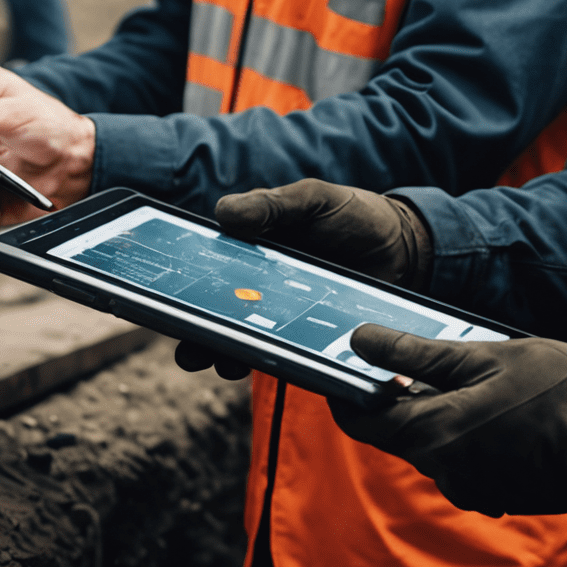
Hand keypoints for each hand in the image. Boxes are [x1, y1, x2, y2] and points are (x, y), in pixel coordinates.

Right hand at [171, 181, 431, 381]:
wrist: (406, 245)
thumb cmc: (353, 214)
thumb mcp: (314, 199)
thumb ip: (273, 204)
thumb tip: (223, 213)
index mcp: (253, 252)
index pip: (207, 271)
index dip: (181, 286)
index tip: (159, 299)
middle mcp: (262, 289)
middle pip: (218, 315)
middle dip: (197, 334)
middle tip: (187, 347)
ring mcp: (286, 318)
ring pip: (247, 342)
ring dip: (228, 354)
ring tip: (221, 361)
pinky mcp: (313, 340)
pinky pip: (287, 357)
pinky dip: (275, 364)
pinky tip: (270, 366)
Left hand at [330, 327, 566, 517]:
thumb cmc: (560, 389)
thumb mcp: (485, 355)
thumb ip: (416, 352)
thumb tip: (360, 340)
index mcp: (436, 436)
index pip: (362, 420)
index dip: (345, 390)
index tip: (340, 363)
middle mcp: (447, 472)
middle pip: (398, 432)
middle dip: (398, 394)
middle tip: (410, 353)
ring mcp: (473, 488)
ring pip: (433, 443)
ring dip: (437, 410)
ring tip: (467, 371)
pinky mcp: (497, 493)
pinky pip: (463, 458)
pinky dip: (464, 430)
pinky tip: (493, 402)